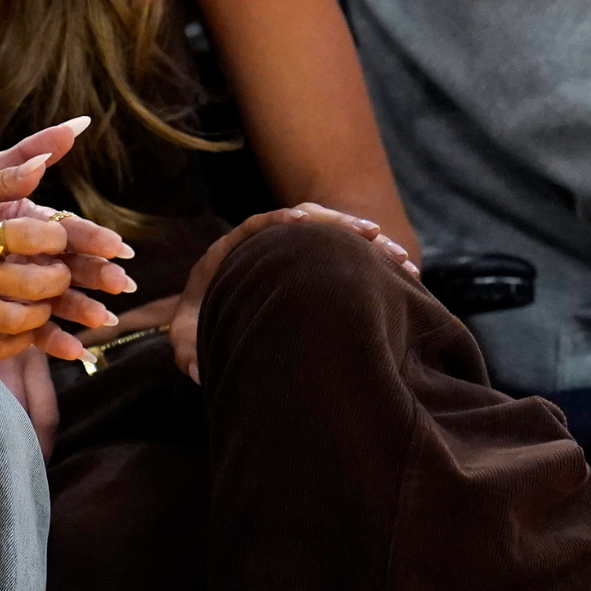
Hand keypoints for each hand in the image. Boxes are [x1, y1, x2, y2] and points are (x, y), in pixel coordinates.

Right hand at [0, 148, 132, 361]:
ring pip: (18, 321)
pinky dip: (23, 339)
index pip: (28, 237)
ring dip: (44, 310)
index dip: (55, 238)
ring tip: (45, 295)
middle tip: (59, 269)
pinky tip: (28, 322)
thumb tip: (45, 163)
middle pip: (31, 285)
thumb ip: (3, 177)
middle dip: (58, 277)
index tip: (57, 237)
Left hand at [167, 204, 417, 383]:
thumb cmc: (196, 326)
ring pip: (332, 235)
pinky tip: (406, 276)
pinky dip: (374, 261)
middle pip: (305, 219)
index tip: (300, 221)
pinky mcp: (312, 263)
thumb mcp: (185, 339)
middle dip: (339, 224)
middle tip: (375, 234)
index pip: (256, 226)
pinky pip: (346, 254)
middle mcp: (264, 244)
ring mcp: (290, 251)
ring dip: (367, 244)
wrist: (209, 316)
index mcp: (231, 252)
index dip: (277, 220)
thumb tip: (197, 371)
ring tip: (403, 260)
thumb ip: (184, 351)